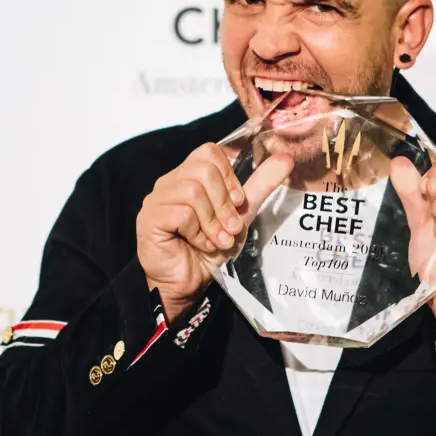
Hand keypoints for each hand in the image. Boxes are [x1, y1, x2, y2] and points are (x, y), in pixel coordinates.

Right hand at [137, 143, 292, 321]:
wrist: (189, 284)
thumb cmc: (210, 249)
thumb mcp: (241, 214)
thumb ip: (260, 186)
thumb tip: (285, 159)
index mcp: (188, 176)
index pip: (209, 152)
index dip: (229, 176)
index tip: (238, 202)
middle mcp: (169, 183)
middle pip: (204, 169)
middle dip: (225, 203)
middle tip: (230, 227)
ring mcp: (156, 199)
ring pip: (193, 192)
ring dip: (213, 221)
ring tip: (218, 239)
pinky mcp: (150, 218)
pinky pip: (182, 213)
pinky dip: (199, 233)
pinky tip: (201, 245)